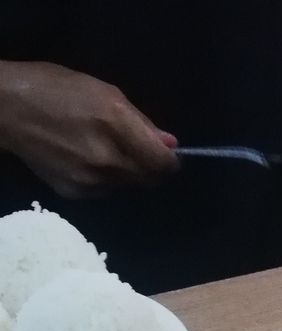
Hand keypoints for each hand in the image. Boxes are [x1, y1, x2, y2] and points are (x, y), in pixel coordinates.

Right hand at [0, 61, 178, 197]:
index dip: (171, 163)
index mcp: (116, 125)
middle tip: (140, 154)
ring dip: (128, 175)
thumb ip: (141, 123)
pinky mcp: (76, 194)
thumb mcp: (104, 92)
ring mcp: (90, 181)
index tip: (169, 158)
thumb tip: (169, 145)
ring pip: (128, 188)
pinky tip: (89, 162)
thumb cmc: (56, 90)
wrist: (9, 111)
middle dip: (152, 170)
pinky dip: (107, 181)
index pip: (162, 163)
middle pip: (149, 181)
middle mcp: (107, 159)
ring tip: (108, 153)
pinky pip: (105, 192)